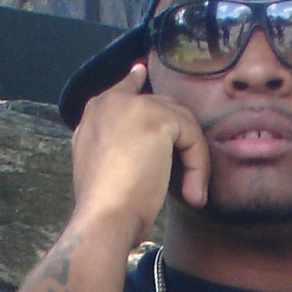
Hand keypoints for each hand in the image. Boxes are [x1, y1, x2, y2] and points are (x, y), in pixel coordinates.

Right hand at [71, 64, 210, 250]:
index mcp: (94, 116)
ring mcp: (132, 107)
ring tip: (190, 194)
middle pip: (161, 108)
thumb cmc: (105, 211)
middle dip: (180, 140)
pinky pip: (191, 137)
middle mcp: (110, 103)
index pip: (120, 90)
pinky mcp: (156, 119)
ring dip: (192, 161)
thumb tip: (147, 151)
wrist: (103, 219)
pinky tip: (191, 194)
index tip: (140, 73)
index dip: (133, 82)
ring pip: (180, 123)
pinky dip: (197, 167)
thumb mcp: (103, 173)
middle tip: (190, 178)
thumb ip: (117, 149)